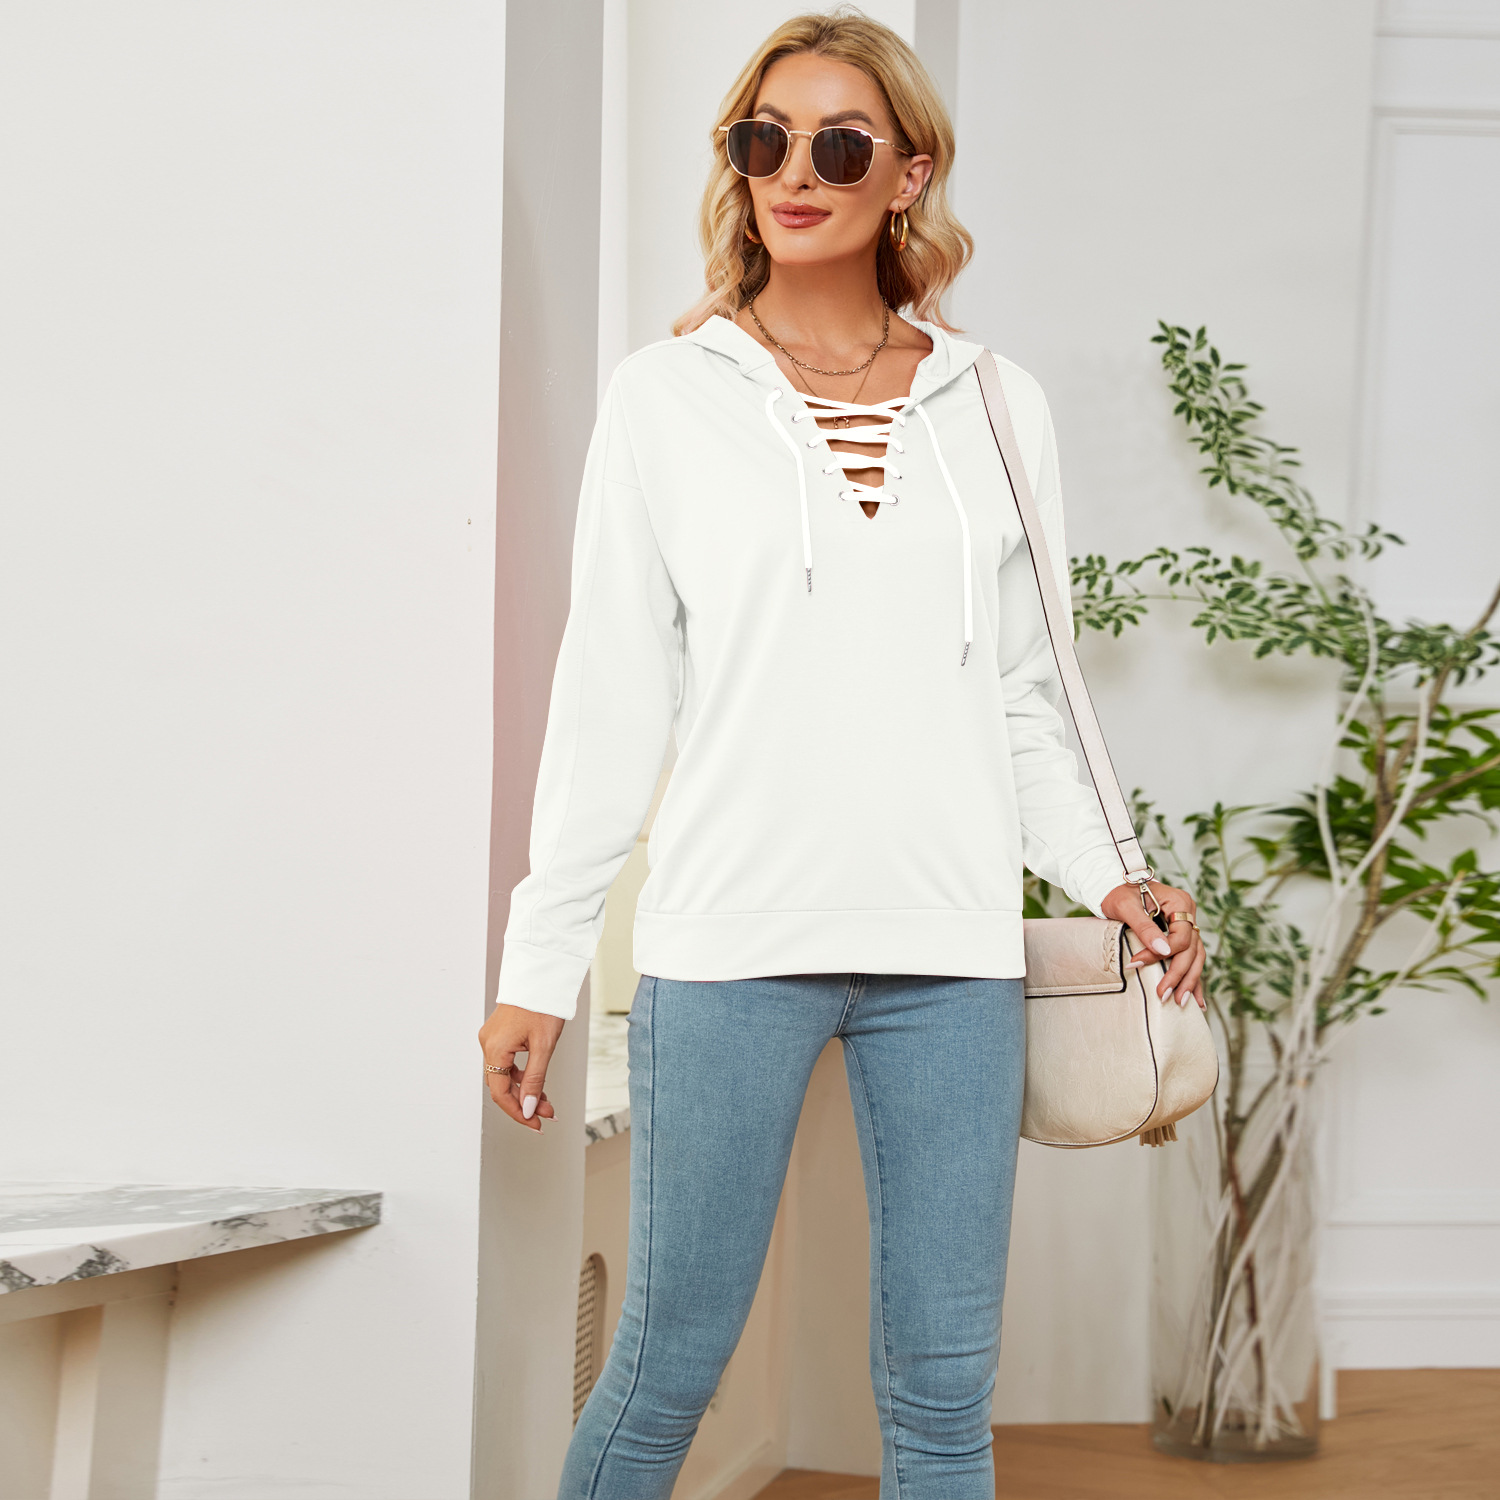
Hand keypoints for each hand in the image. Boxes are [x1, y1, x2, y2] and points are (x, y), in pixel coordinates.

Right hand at [479, 1003, 564, 1130]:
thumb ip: (534, 1079)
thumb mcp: (543, 1046)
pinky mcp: (499, 1034)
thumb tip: (527, 1108)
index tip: (535, 1124)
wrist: (541, 975)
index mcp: (495, 1048)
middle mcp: (488, 1044)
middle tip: (547, 1114)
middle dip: (524, 1103)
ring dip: (524, 1090)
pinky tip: (536, 1083)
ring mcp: (492, 1038)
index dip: (517, 1113)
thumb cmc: (543, 1004)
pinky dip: (521, 1075)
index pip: (500, 1093)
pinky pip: (506, 1062)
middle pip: (501, 1086)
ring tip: (546, 1101)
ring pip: (504, 1075)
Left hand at [1099, 881, 1206, 1009]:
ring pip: (1196, 957)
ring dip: (1189, 981)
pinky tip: (1196, 999)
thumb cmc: (1118, 892)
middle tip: (1164, 996)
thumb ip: (1145, 928)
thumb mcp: (1126, 907)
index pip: (1181, 937)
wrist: (1114, 885)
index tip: (1136, 963)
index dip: (1161, 954)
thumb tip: (1163, 951)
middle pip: (1192, 950)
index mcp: (1180, 902)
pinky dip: (1192, 977)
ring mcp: (1187, 924)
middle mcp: (1188, 913)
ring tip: (1181, 1003)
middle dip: (1179, 975)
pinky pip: (1191, 957)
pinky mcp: (1181, 934)